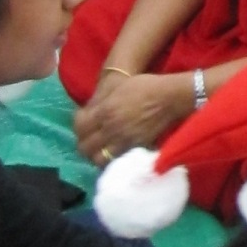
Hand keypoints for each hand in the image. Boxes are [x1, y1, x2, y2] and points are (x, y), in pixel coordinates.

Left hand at [73, 71, 196, 164]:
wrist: (168, 98)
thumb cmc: (143, 86)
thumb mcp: (117, 87)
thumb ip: (100, 101)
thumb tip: (88, 111)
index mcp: (104, 111)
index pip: (80, 128)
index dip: (77, 127)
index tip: (82, 123)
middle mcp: (111, 129)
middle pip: (85, 147)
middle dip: (83, 144)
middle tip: (87, 139)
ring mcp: (123, 141)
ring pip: (99, 159)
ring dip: (95, 155)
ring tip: (99, 150)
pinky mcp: (135, 148)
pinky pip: (116, 160)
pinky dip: (111, 159)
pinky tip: (113, 152)